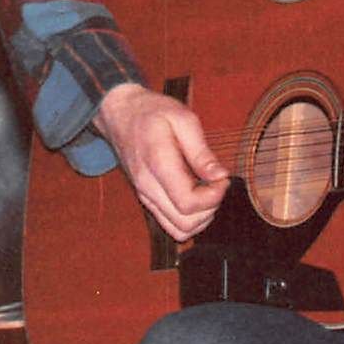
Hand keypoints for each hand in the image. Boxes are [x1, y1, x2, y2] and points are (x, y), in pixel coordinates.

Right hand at [94, 83, 230, 241]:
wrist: (121, 114)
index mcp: (158, 164)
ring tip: (209, 190)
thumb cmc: (152, 113)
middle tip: (218, 183)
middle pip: (185, 223)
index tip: (223, 178)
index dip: (214, 197)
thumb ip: (201, 151)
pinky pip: (170, 224)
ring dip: (202, 217)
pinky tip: (198, 195)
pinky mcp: (147, 199)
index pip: (188, 203)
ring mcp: (145, 196)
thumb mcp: (182, 119)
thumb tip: (220, 175)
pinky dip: (190, 219)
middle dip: (211, 208)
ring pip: (179, 230)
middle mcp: (148, 187)